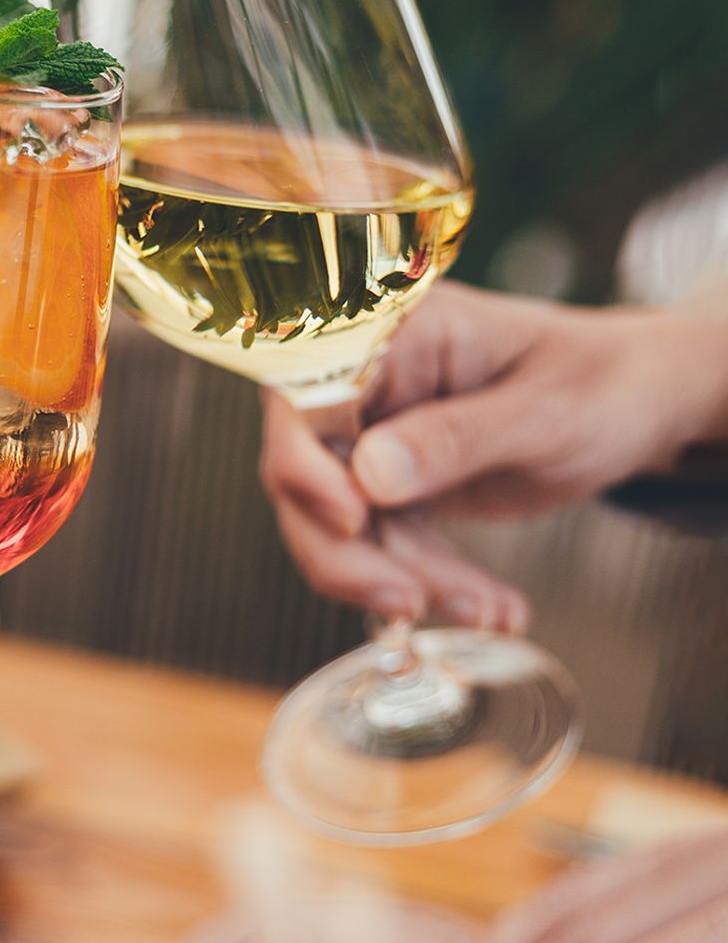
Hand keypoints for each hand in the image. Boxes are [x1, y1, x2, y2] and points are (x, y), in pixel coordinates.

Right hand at [259, 282, 727, 624]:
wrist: (637, 405)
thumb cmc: (599, 381)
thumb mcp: (542, 409)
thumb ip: (454, 437)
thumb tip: (367, 475)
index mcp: (394, 331)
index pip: (307, 394)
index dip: (306, 462)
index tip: (353, 521)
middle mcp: (368, 380)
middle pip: (304, 471)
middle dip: (347, 551)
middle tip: (408, 602)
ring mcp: (377, 434)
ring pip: (339, 524)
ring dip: (404, 579)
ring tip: (489, 611)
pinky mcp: (393, 483)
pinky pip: (384, 545)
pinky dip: (431, 583)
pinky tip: (492, 607)